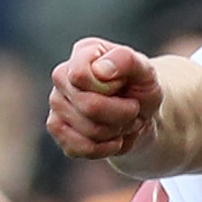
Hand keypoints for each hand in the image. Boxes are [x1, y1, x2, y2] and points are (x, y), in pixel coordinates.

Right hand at [47, 39, 163, 161]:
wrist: (140, 115)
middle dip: (122, 114)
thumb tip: (100, 70)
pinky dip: (107, 147)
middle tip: (133, 108)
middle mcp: (62, 76)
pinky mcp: (57, 130)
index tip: (124, 86)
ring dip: (118, 130)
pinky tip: (113, 137)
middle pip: (89, 107)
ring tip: (124, 121)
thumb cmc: (140, 88)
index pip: (80, 76)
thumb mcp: (145, 71)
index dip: (109, 88)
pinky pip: (83, 148)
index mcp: (83, 53)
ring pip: (90, 131)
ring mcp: (56, 103)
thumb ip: (126, 61)